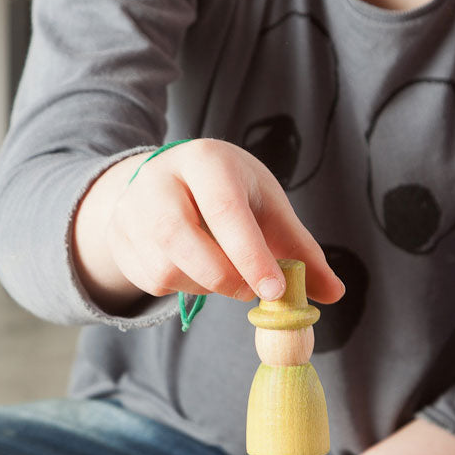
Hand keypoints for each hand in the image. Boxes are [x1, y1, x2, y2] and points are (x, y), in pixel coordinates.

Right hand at [72, 138, 343, 311]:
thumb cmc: (227, 192)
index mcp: (205, 160)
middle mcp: (159, 180)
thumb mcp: (265, 206)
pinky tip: (194, 268)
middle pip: (182, 240)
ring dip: (205, 284)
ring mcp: (131, 211)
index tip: (275, 290)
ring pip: (168, 268)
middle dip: (225, 276)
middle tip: (253, 290)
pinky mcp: (119, 240)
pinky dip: (184, 287)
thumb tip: (334, 293)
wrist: (162, 181)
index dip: (250, 254)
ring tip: (223, 269)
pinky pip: (154, 283)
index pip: (224, 209)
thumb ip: (300, 250)